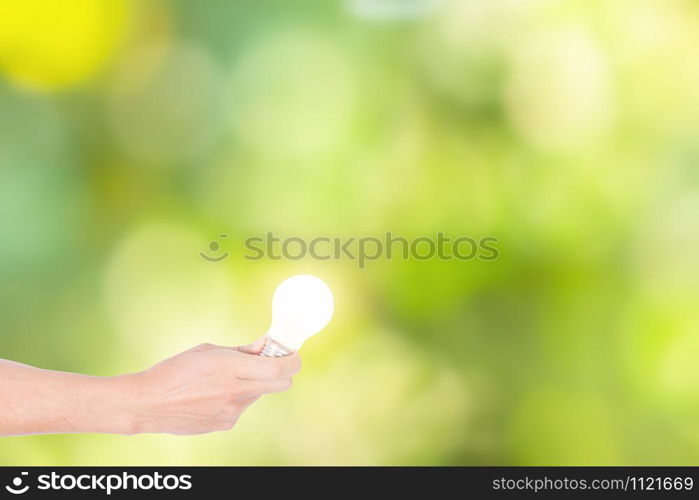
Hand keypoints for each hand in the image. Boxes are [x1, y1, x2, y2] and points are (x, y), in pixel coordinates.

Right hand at [127, 339, 300, 434]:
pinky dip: (236, 397)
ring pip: (259, 394)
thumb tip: (266, 344)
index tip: (290, 352)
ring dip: (253, 384)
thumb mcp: (209, 351)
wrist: (148, 404)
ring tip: (224, 378)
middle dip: (281, 372)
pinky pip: (241, 407)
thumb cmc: (176, 371)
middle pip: (282, 384)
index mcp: (232, 368)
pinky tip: (213, 393)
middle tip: (268, 361)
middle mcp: (236, 392)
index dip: (293, 359)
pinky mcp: (226, 424)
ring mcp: (232, 412)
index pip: (281, 369)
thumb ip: (242, 350)